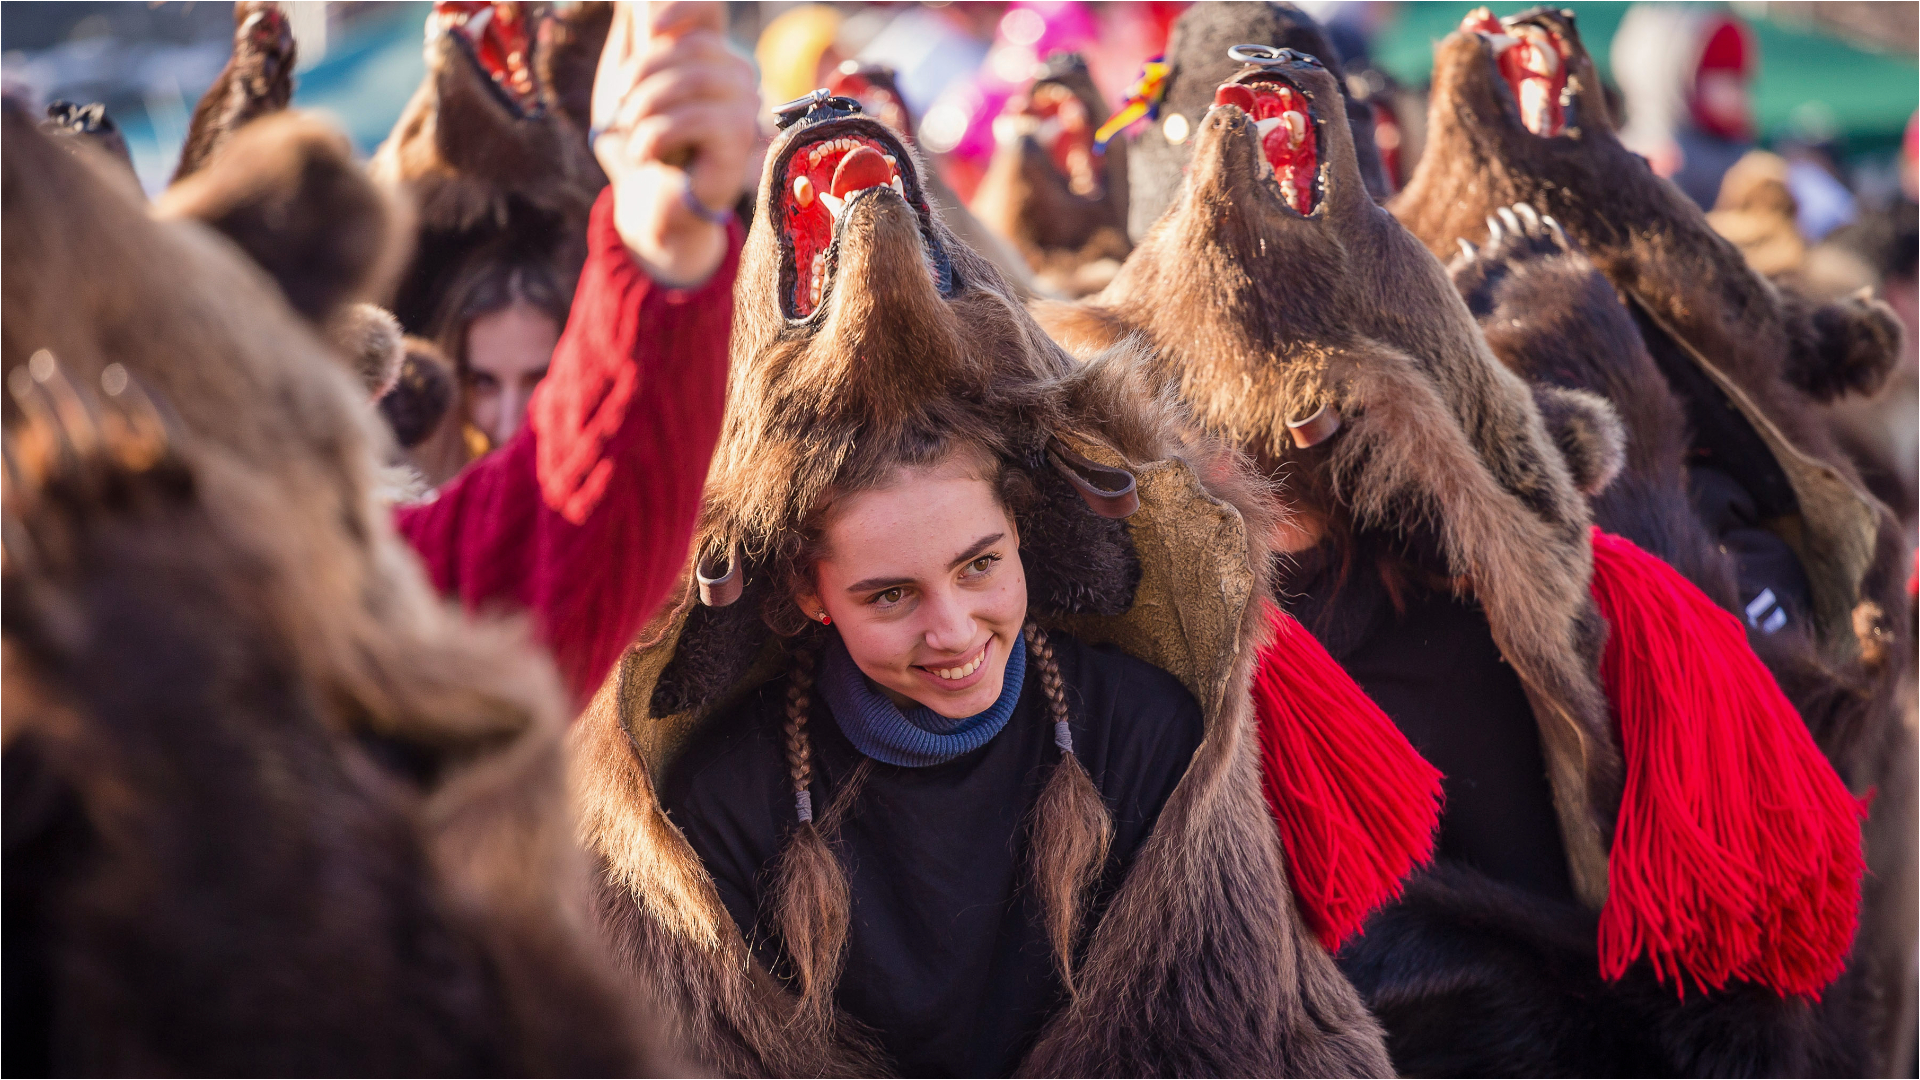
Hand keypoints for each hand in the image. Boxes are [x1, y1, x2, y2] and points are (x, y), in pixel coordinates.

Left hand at [591, 2, 758, 286]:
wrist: (648, 202)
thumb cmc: (638, 138)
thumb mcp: (625, 76)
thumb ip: (634, 31)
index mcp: (710, 50)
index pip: (707, 6)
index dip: (679, 5)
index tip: (647, 29)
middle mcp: (736, 72)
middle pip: (688, 46)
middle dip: (640, 76)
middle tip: (623, 109)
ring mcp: (744, 105)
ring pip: (690, 81)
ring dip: (644, 110)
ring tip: (633, 134)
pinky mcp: (741, 140)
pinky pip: (693, 119)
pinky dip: (653, 138)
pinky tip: (648, 155)